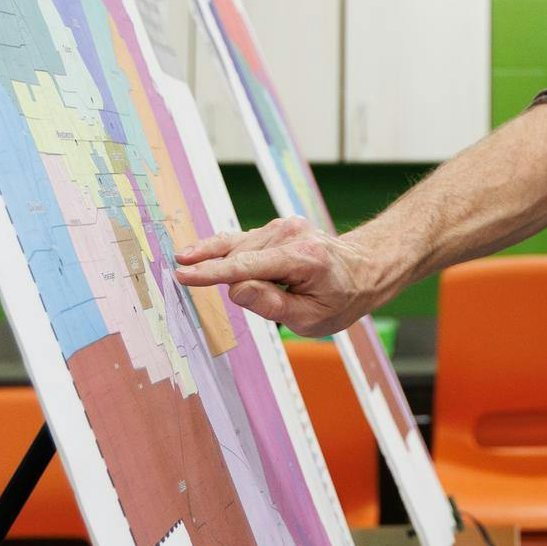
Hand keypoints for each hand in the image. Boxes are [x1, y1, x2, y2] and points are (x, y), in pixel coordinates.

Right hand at [173, 216, 393, 337]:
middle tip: (280, 300)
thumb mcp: (311, 319)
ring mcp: (284, 225)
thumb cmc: (340, 299)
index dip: (211, 273)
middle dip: (240, 285)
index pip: (246, 266)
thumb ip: (271, 305)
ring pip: (236, 251)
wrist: (364, 269)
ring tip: (278, 286)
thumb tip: (234, 289)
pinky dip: (225, 254)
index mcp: (303, 258)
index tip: (182, 274)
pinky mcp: (277, 226)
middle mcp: (291, 234)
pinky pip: (240, 241)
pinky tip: (198, 256)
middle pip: (238, 261)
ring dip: (239, 273)